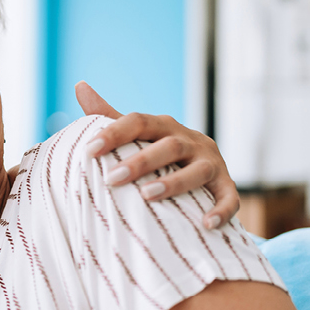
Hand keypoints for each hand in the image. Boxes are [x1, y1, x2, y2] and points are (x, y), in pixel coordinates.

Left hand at [73, 82, 239, 228]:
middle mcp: (191, 141)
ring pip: (198, 170)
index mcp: (165, 127)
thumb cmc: (161, 153)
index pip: (139, 122)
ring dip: (174, 183)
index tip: (89, 150)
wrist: (205, 172)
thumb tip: (80, 86)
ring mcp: (212, 162)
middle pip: (168, 146)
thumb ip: (110, 116)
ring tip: (147, 196)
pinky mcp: (227, 186)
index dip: (114, 134)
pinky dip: (220, 210)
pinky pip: (229, 198)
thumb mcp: (138, 135)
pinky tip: (206, 224)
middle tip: (111, 179)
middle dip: (140, 162)